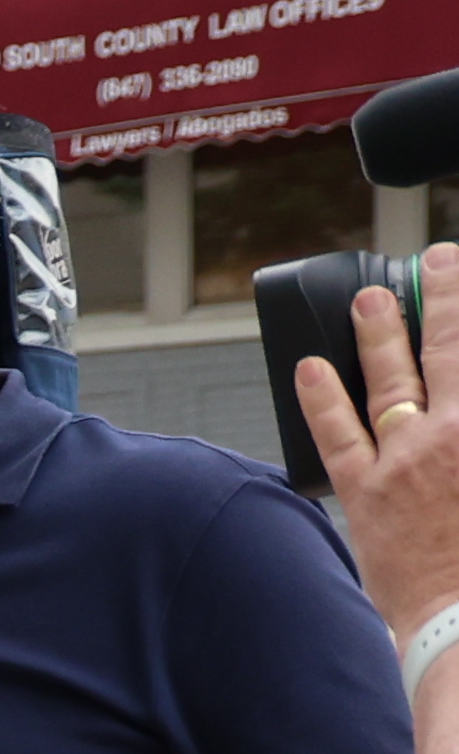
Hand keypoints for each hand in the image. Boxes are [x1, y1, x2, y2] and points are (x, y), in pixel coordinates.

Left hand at [294, 244, 458, 636]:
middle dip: (440, 297)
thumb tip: (452, 407)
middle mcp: (454, 433)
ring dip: (377, 334)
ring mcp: (406, 461)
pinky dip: (320, 398)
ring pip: (389, 380)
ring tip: (369, 299)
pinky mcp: (365, 494)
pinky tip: (308, 367)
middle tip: (434, 259)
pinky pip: (336, 435)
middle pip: (448, 348)